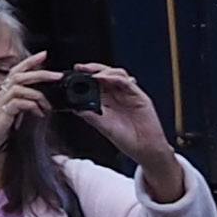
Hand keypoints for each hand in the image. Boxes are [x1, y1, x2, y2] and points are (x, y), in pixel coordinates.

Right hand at [0, 50, 59, 165]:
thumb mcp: (9, 119)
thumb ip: (20, 109)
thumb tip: (36, 105)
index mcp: (1, 95)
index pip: (15, 72)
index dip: (29, 62)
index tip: (44, 55)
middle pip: (19, 75)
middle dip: (40, 72)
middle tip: (57, 75)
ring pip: (20, 87)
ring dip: (39, 94)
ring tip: (48, 105)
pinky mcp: (0, 114)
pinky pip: (18, 103)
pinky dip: (32, 106)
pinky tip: (38, 115)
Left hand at [65, 61, 181, 185]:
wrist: (144, 149)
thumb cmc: (126, 139)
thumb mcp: (104, 127)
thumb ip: (91, 116)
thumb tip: (75, 108)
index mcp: (107, 101)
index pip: (95, 83)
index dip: (84, 77)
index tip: (72, 74)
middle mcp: (117, 95)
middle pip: (105, 74)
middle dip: (91, 69)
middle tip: (79, 67)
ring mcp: (129, 95)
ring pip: (116, 74)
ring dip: (103, 71)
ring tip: (92, 74)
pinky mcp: (140, 97)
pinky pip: (127, 83)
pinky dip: (116, 78)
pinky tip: (106, 78)